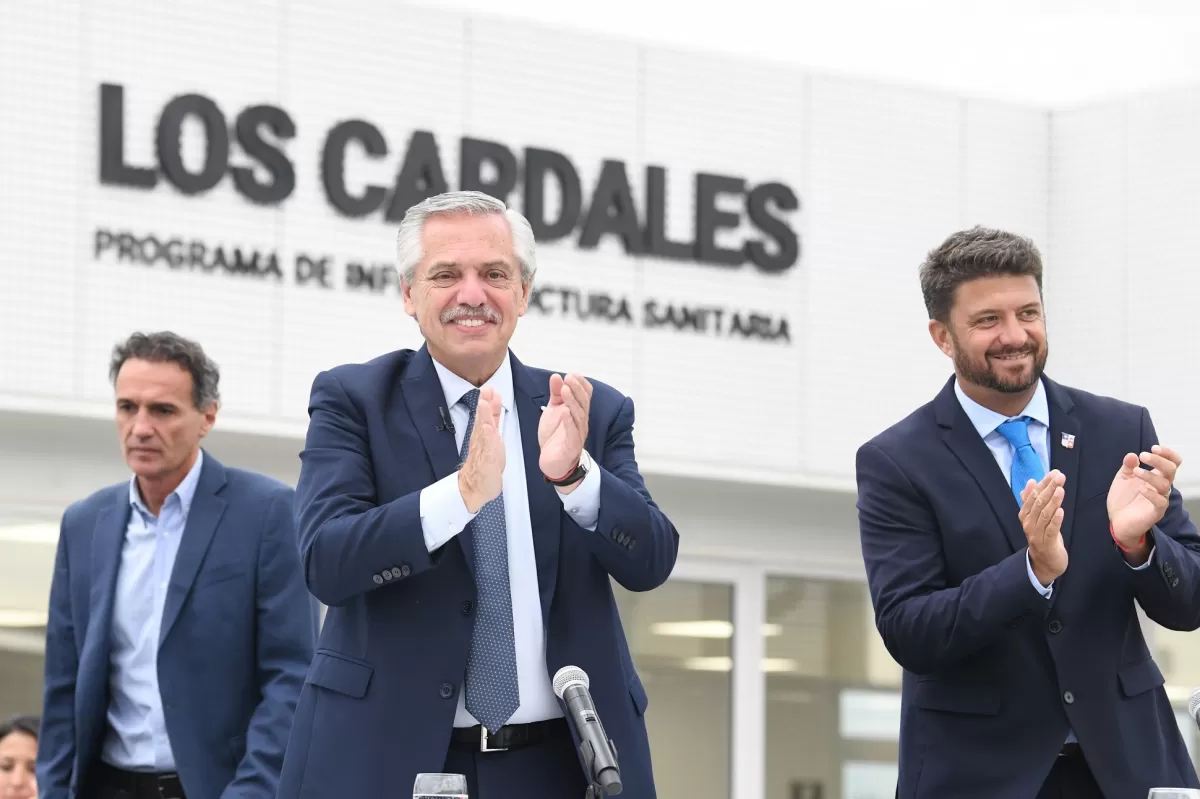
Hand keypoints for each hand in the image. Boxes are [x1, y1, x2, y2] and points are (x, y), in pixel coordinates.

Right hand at [458, 387, 504, 512]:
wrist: (475, 487)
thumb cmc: (484, 465)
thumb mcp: (492, 440)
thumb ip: (493, 422)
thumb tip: (493, 406)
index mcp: (485, 435)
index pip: (487, 415)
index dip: (489, 402)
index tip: (490, 388)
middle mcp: (481, 440)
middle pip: (482, 419)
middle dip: (485, 404)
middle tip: (486, 389)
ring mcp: (482, 450)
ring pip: (483, 430)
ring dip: (484, 416)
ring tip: (484, 403)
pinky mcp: (485, 461)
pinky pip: (486, 448)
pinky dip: (487, 438)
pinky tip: (487, 429)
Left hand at [538, 373, 591, 479]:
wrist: (552, 462)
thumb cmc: (555, 436)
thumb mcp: (553, 411)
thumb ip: (556, 394)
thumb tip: (556, 376)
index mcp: (578, 412)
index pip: (586, 395)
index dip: (581, 384)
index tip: (572, 374)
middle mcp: (581, 421)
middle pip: (583, 403)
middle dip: (576, 389)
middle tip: (569, 377)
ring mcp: (578, 433)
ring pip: (579, 415)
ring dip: (572, 401)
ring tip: (565, 389)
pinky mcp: (571, 445)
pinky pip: (572, 432)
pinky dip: (569, 421)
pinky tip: (565, 412)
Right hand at [1020, 470, 1067, 585]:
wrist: (1045, 564)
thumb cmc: (1043, 537)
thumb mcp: (1037, 518)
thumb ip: (1032, 500)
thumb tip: (1031, 481)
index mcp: (1025, 515)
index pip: (1033, 496)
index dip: (1043, 484)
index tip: (1053, 473)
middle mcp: (1029, 524)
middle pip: (1038, 503)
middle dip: (1049, 488)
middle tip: (1060, 477)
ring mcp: (1036, 534)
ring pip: (1044, 515)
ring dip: (1052, 501)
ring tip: (1060, 489)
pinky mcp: (1047, 544)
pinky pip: (1050, 530)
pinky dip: (1055, 520)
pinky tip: (1061, 510)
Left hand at [1108, 445, 1179, 547]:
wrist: (1117, 520)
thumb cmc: (1124, 498)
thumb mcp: (1123, 478)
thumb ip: (1127, 466)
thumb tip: (1131, 455)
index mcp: (1156, 476)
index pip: (1172, 462)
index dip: (1167, 454)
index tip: (1154, 447)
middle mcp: (1161, 486)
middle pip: (1171, 470)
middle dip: (1159, 460)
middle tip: (1144, 455)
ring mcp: (1160, 499)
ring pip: (1165, 484)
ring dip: (1150, 475)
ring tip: (1136, 471)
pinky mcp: (1156, 512)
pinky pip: (1160, 502)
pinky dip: (1151, 494)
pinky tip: (1141, 489)